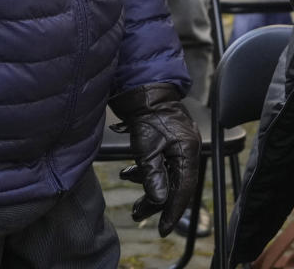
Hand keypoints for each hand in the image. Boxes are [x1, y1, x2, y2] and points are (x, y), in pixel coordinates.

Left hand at [109, 83, 200, 235]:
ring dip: (147, 187)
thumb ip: (152, 174)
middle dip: (155, 201)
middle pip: (174, 184)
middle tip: (138, 214)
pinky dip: (145, 171)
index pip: (184, 189)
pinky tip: (128, 175)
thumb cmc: (145, 114)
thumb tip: (158, 200)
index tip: (161, 227)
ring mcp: (177, 145)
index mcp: (187, 152)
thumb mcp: (146, 146)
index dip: (172, 210)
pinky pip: (159, 163)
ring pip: (165, 175)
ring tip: (131, 197)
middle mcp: (186, 150)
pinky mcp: (166, 140)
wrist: (141, 88)